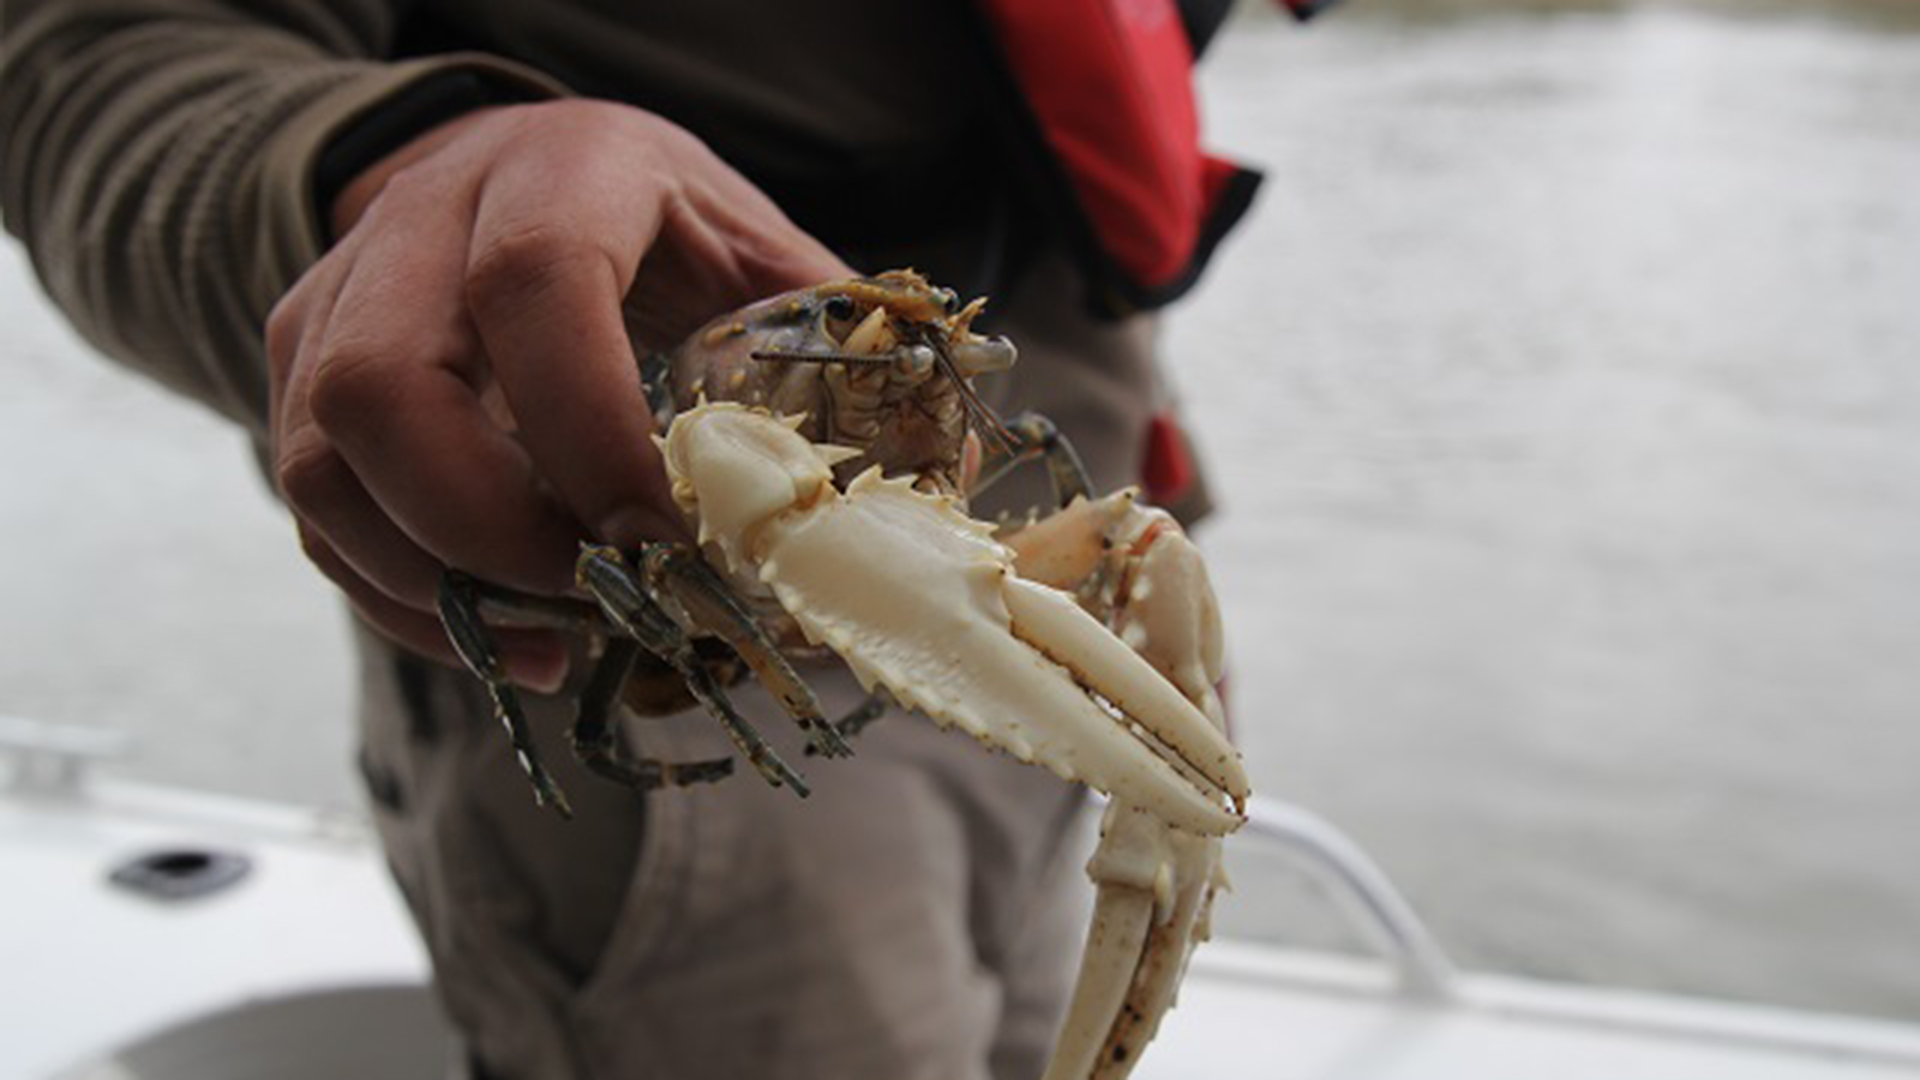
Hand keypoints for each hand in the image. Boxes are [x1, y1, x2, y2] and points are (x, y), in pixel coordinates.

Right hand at [266, 99, 850, 686]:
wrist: (518, 178)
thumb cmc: (660, 230)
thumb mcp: (755, 251)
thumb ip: (823, 351)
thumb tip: (920, 495)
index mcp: (563, 171)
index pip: (535, 285)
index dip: (590, 431)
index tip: (660, 540)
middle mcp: (424, 221)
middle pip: (382, 388)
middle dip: (489, 532)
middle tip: (596, 599)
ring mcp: (340, 297)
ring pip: (320, 461)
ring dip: (433, 583)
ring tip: (554, 639)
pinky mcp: (301, 373)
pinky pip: (315, 508)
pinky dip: (401, 598)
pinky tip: (506, 634)